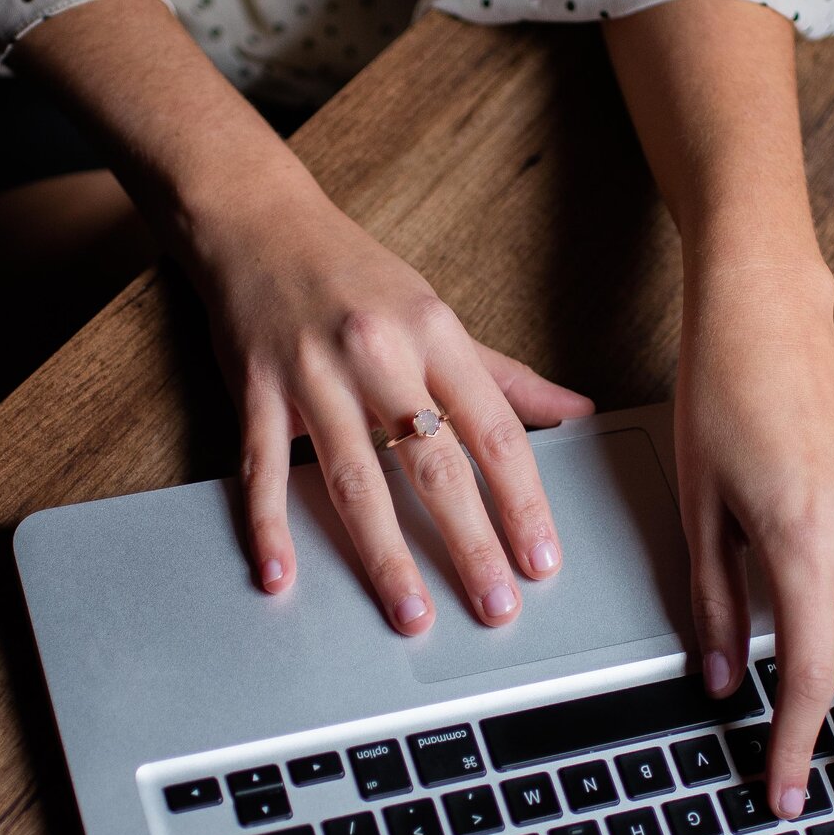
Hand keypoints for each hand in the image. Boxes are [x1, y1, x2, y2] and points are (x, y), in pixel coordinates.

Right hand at [186, 175, 593, 632]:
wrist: (256, 221)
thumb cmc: (354, 275)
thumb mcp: (437, 314)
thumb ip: (504, 376)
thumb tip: (578, 414)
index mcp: (433, 333)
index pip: (493, 431)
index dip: (523, 500)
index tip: (541, 559)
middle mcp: (377, 352)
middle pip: (433, 463)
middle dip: (470, 542)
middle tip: (495, 606)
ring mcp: (312, 373)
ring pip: (355, 477)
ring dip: (385, 555)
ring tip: (411, 614)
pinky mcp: (254, 388)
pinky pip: (262, 468)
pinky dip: (270, 526)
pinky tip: (282, 576)